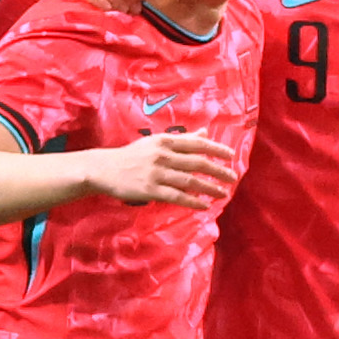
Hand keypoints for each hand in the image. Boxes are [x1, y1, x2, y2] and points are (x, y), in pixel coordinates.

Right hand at [87, 128, 239, 206]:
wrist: (104, 169)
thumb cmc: (132, 156)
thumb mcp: (156, 142)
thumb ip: (181, 139)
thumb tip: (205, 132)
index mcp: (165, 141)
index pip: (196, 144)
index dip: (216, 150)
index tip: (231, 156)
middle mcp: (163, 155)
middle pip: (197, 162)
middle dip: (218, 170)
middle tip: (233, 177)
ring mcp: (157, 173)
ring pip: (190, 181)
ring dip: (210, 188)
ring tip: (224, 194)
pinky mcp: (151, 190)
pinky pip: (177, 197)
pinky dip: (192, 202)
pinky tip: (204, 206)